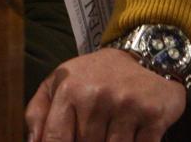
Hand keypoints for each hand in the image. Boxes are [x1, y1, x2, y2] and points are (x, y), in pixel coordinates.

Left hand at [26, 48, 185, 141]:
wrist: (147, 57)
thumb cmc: (95, 77)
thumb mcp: (60, 83)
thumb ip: (38, 112)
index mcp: (69, 88)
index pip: (55, 139)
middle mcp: (96, 95)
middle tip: (94, 131)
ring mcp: (126, 105)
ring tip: (112, 129)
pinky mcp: (152, 115)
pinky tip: (133, 132)